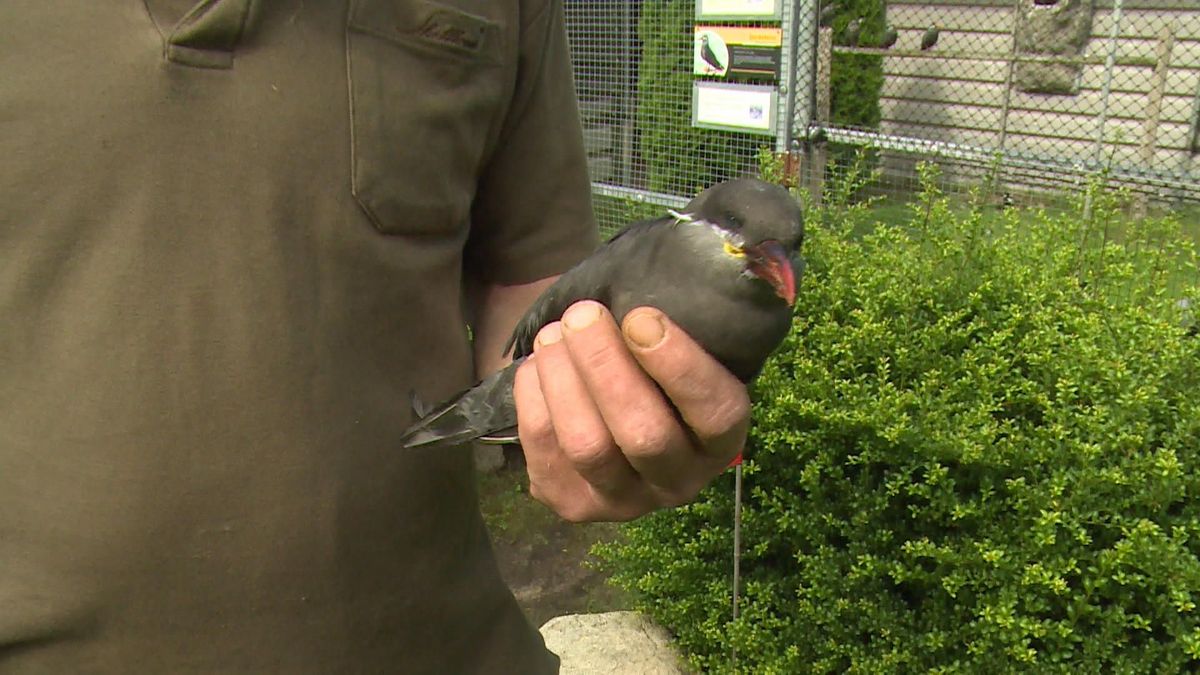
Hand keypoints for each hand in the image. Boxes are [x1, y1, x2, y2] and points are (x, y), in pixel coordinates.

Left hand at [512, 300, 749, 521]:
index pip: (715, 414)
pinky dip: (535, 397)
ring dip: (563, 380)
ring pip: (588, 446)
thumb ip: (665, 338)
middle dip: (605, 367)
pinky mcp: (573, 503)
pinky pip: (544, 449)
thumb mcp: (678, 354)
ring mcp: (624, 502)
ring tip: (553, 333)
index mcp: (719, 443)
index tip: (642, 317)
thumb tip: (633, 311)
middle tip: (582, 314)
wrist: (614, 418)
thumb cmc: (653, 371)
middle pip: (643, 434)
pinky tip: (538, 363)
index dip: (679, 367)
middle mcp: (679, 483)